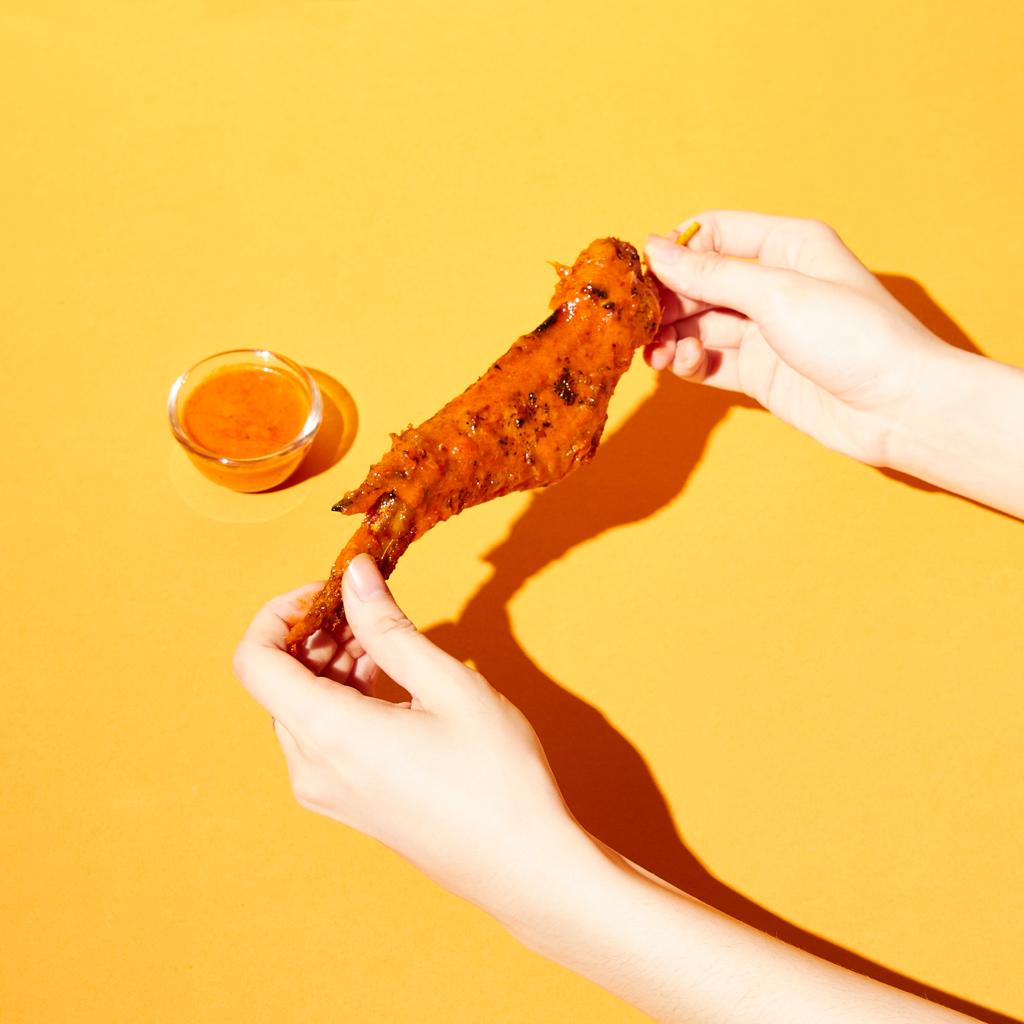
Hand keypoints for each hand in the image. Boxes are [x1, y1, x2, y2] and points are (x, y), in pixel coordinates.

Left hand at [232, 554, 592, 934]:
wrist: (523, 866)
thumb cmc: (496, 775)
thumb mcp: (447, 685)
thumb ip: (388, 627)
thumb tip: (354, 575)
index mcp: (329, 733)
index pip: (254, 661)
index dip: (278, 614)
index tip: (328, 592)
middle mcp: (313, 768)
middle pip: (279, 683)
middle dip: (314, 636)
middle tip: (369, 612)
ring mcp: (328, 794)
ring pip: (302, 710)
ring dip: (332, 667)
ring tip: (388, 646)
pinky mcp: (349, 805)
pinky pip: (323, 739)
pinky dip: (343, 700)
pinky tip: (391, 685)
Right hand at [644, 210, 950, 466]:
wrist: (898, 407)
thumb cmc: (854, 337)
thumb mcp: (777, 294)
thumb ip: (711, 275)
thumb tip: (655, 249)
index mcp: (788, 246)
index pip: (715, 233)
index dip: (677, 250)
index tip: (643, 274)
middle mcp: (774, 284)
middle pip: (701, 283)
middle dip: (668, 300)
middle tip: (638, 322)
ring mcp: (767, 331)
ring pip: (700, 325)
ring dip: (672, 336)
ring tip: (656, 353)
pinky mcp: (761, 372)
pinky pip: (710, 361)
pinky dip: (687, 363)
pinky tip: (677, 366)